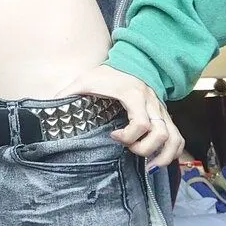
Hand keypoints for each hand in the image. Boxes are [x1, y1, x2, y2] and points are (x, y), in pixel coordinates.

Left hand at [55, 64, 183, 168]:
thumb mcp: (84, 80)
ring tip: (148, 165)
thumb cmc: (106, 74)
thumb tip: (46, 107)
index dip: (128, 136)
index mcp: (133, 95)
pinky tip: (159, 161)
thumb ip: (67, 94)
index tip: (113, 137)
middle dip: (144, 149)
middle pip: (160, 134)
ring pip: (174, 138)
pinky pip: (178, 137)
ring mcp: (162, 110)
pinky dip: (173, 152)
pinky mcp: (165, 116)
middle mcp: (152, 103)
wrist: (131, 60)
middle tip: (129, 151)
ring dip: (163, 155)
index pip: (141, 122)